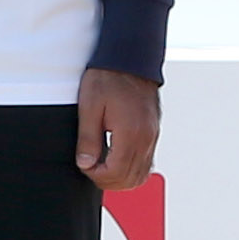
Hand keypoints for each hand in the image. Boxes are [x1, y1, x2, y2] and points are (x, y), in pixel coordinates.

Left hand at [76, 69, 159, 194]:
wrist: (129, 58)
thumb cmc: (108, 78)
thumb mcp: (89, 106)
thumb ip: (88, 139)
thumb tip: (86, 164)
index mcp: (131, 132)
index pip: (115, 173)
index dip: (96, 175)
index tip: (84, 165)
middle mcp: (146, 138)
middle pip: (129, 179)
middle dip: (107, 180)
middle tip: (90, 168)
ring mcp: (152, 136)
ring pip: (140, 175)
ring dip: (120, 178)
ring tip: (101, 166)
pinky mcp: (153, 133)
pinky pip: (147, 163)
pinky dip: (132, 170)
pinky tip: (117, 160)